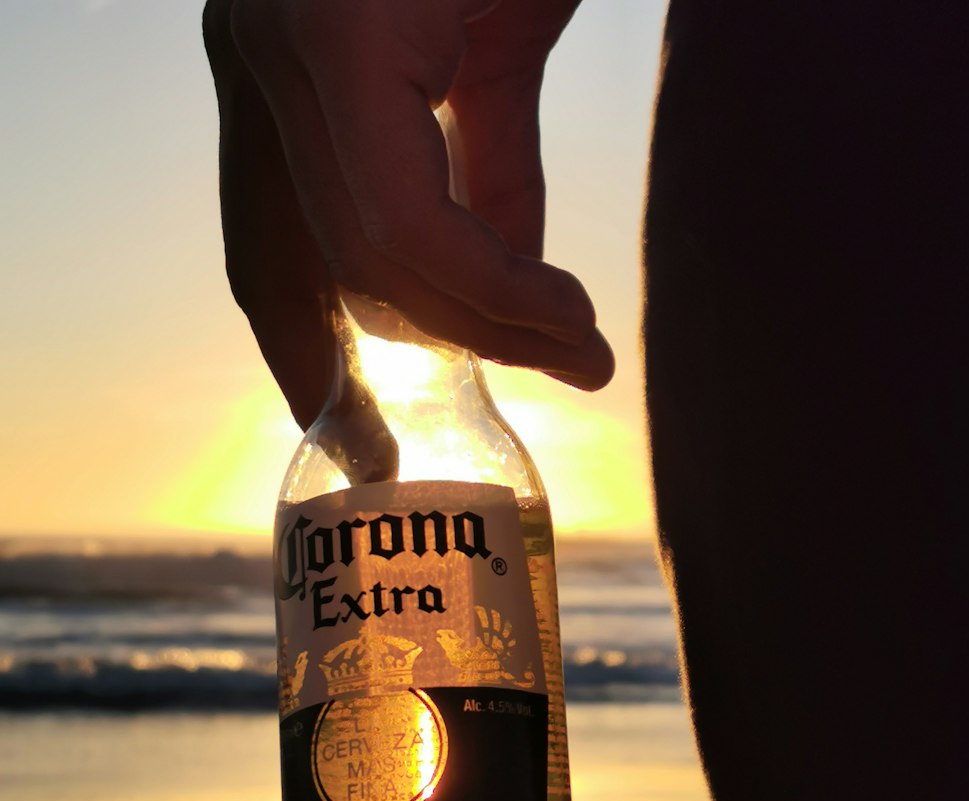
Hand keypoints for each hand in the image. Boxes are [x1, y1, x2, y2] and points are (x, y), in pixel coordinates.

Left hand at [204, 0, 614, 428]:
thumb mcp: (500, 59)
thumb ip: (490, 175)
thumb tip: (506, 296)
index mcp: (279, 60)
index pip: (263, 248)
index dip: (301, 355)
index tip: (353, 434)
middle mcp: (255, 50)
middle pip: (281, 273)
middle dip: (362, 381)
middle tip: (424, 449)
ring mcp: (283, 42)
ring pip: (358, 257)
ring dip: (476, 328)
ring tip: (571, 353)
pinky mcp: (339, 39)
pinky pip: (407, 221)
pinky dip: (492, 284)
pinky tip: (558, 309)